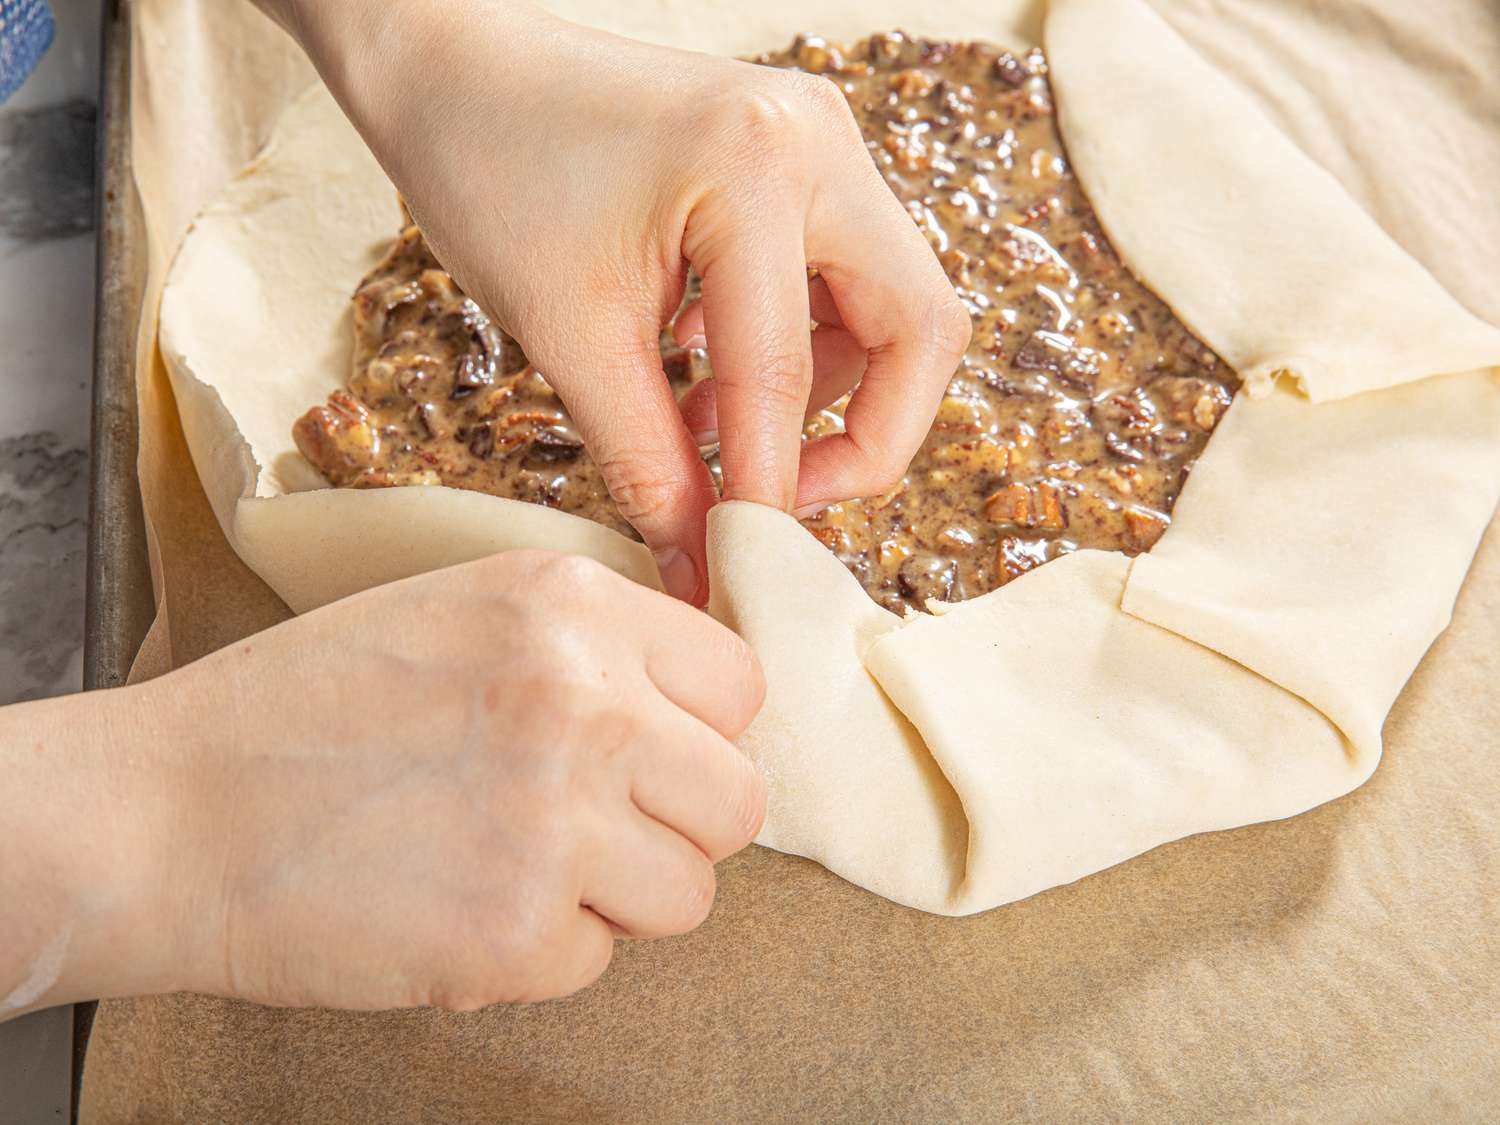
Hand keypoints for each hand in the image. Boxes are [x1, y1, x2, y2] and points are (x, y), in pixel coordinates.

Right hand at [0, 552, 764, 1015]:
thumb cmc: (306, 710)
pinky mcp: (518, 931)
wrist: (168, 812)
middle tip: (595, 830)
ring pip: (688, 892)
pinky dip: (537, 952)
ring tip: (516, 867)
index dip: (696, 730)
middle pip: (738, 799)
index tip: (650, 754)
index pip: (738, 684)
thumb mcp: (461, 614)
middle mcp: (584, 701)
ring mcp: (558, 820)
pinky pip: (596, 960)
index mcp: (571, 606)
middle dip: (677, 825)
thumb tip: (693, 707)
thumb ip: (587, 647)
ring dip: (616, 898)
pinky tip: (456, 907)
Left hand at [275, 0, 970, 601]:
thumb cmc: (488, 166)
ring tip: (718, 432)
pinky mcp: (800, 162)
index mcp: (758, 165)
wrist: (453, 64)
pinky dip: (801, 346)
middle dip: (866, 439)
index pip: (789, 374)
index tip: (734, 565)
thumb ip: (646, 462)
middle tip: (779, 502)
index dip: (767, 491)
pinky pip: (843, 277)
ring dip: (831, 393)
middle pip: (920, 329)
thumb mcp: (567, 331)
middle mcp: (818, 142)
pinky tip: (712, 374)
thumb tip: (699, 568)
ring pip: (894, 306)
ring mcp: (820, 144)